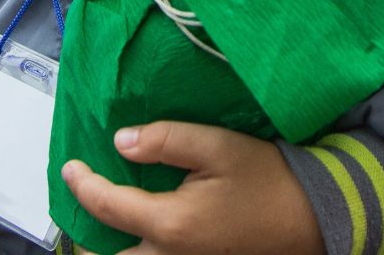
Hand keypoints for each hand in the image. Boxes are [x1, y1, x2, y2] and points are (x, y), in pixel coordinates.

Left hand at [61, 122, 322, 254]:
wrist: (314, 219)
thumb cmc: (267, 179)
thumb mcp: (218, 146)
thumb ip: (166, 140)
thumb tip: (120, 143)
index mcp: (170, 224)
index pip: (107, 208)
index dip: (82, 186)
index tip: (70, 168)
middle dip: (86, 241)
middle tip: (80, 212)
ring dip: (112, 251)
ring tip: (104, 227)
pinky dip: (139, 254)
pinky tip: (140, 235)